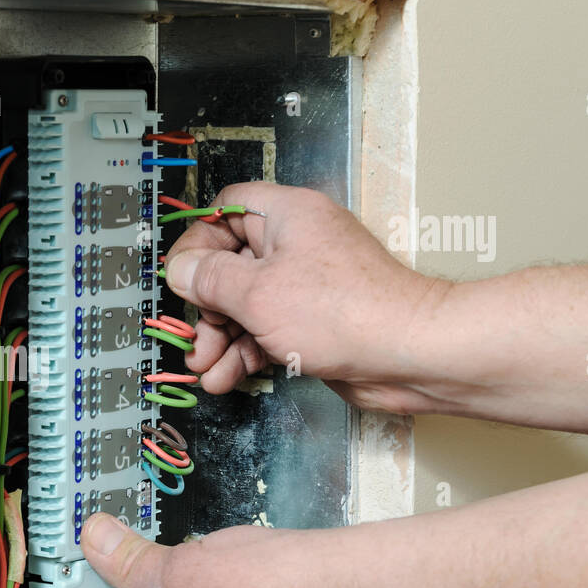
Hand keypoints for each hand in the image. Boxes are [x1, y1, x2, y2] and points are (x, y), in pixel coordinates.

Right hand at [166, 182, 451, 413]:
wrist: (407, 355)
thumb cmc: (349, 313)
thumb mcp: (257, 293)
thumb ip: (209, 279)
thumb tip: (180, 269)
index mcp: (287, 215)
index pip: (226, 211)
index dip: (198, 241)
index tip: (182, 275)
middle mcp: (297, 244)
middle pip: (229, 266)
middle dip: (207, 307)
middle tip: (196, 335)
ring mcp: (306, 284)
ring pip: (245, 305)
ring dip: (221, 339)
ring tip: (208, 369)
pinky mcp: (312, 320)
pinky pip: (266, 330)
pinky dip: (245, 353)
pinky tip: (228, 377)